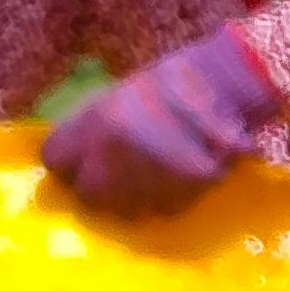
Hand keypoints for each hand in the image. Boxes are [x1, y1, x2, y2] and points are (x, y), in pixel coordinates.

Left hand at [39, 23, 289, 207]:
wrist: (233, 86)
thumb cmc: (177, 82)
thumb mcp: (123, 94)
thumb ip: (96, 126)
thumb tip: (76, 156)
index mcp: (97, 123)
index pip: (56, 159)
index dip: (67, 163)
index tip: (77, 164)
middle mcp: (116, 157)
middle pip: (88, 194)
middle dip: (100, 188)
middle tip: (119, 174)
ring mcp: (148, 182)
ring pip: (124, 208)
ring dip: (133, 197)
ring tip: (154, 172)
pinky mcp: (180, 198)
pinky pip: (160, 208)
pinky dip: (166, 198)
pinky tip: (178, 176)